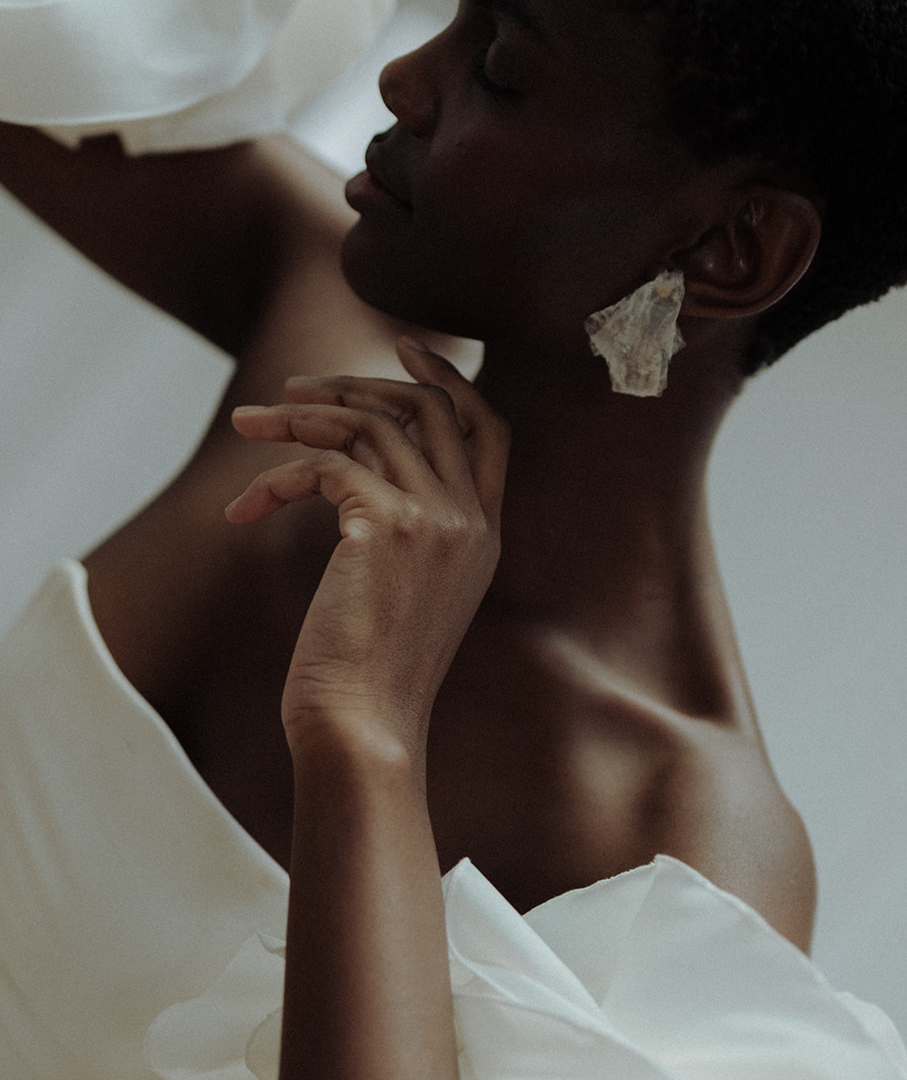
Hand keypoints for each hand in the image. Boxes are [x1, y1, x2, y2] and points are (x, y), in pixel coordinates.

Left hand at [225, 339, 508, 760]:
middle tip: (300, 382)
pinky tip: (243, 512)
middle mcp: (471, 519)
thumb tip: (352, 475)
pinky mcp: (387, 525)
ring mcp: (437, 519)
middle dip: (363, 381)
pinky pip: (325, 466)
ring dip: (299, 415)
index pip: (490, 428)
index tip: (409, 349)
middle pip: (430, 408)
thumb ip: (405, 534)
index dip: (452, 381)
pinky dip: (276, 477)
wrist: (363, 730)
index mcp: (485, 535)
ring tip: (249, 424)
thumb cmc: (370, 678)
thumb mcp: (406, 595)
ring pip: (370, 425)